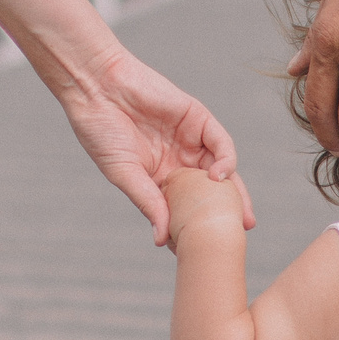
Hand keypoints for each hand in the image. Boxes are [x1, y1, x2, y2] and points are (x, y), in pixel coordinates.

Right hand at [59, 49, 253, 245]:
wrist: (97, 86)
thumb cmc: (101, 131)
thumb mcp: (125, 174)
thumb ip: (148, 203)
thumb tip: (162, 241)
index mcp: (160, 179)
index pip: (186, 208)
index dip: (196, 227)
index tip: (207, 252)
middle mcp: (179, 161)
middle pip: (211, 191)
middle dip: (228, 212)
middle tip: (241, 234)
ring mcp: (190, 140)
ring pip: (221, 169)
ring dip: (235, 192)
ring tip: (241, 215)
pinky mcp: (197, 118)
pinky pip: (220, 141)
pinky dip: (225, 159)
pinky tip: (218, 176)